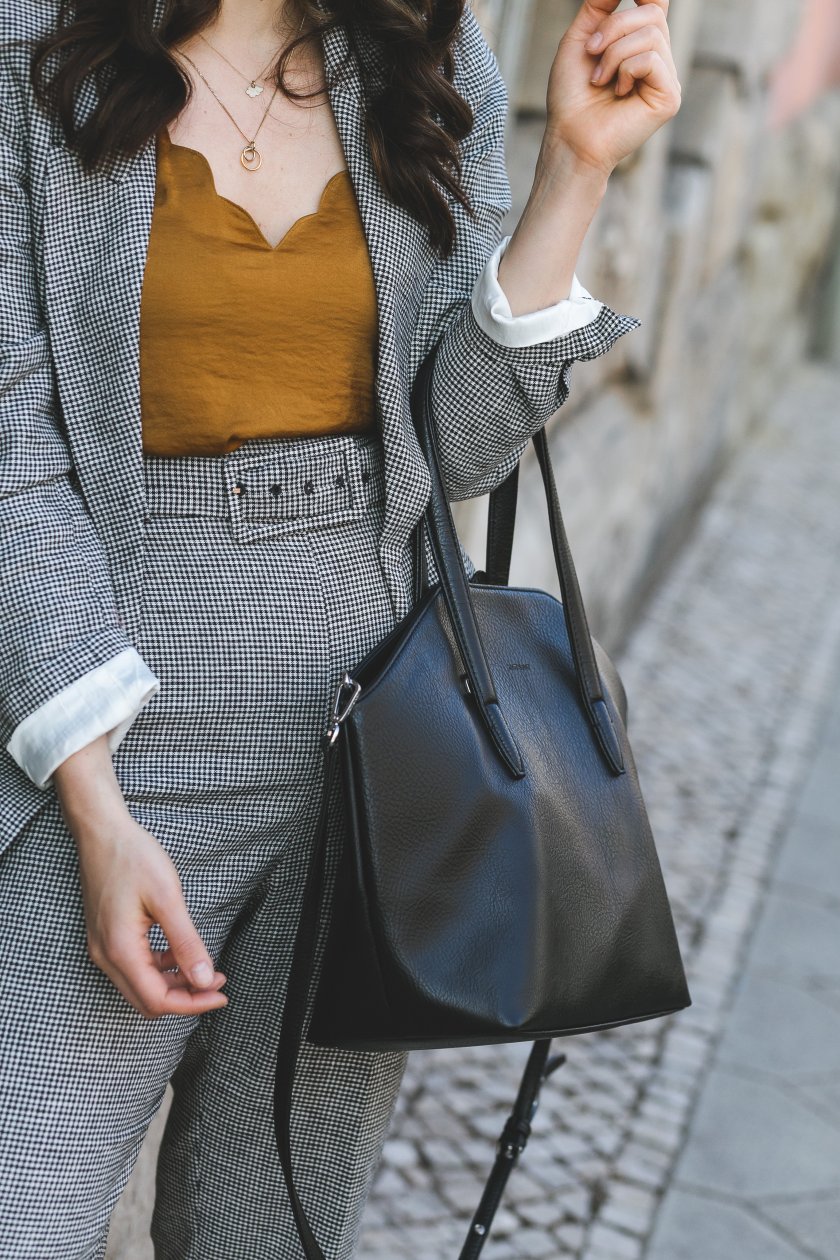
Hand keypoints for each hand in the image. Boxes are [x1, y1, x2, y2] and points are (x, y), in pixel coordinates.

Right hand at [55, 736, 227, 1019]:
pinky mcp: (105, 938)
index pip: (157, 999)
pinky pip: (134, 967)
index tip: (220, 995)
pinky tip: (179, 952)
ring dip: (173, 983)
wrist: (102, 833)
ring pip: (140, 986)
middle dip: (184, 997)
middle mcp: (106, 956)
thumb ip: (186, 943)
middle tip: (217, 983)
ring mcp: (102, 947)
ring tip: (204, 968)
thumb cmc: (133, 858)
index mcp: (120, 949)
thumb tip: (205, 980)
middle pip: (146, 1000)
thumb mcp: (167, 899)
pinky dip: (159, 968)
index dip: (192, 1004)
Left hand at [544, 0, 681, 177]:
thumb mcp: (581, 39)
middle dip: (614, 27)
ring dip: (614, 53)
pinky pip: (652, 59)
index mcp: (641, 46)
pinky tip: (617, 93)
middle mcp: (659, 61)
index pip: (657, 4)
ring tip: (599, 79)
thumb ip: (601, 6)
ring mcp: (667, 79)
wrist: (569, 137)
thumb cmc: (571, 96)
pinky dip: (626, 70)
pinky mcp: (669, 97)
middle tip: (592, 52)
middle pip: (652, 14)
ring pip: (651, 35)